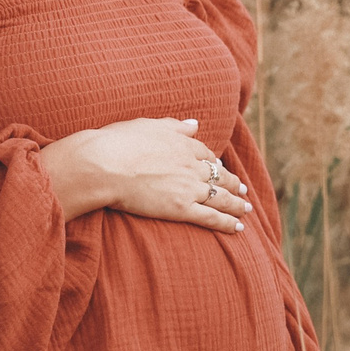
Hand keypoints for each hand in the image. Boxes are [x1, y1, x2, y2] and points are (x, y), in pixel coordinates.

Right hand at [40, 117, 250, 231]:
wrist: (104, 165)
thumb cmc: (117, 143)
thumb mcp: (147, 125)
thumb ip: (174, 126)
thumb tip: (194, 124)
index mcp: (181, 144)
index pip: (204, 153)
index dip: (213, 162)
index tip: (219, 167)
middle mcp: (190, 165)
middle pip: (218, 175)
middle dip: (232, 182)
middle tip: (242, 189)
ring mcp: (188, 188)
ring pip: (220, 196)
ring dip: (236, 203)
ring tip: (245, 208)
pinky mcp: (181, 209)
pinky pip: (211, 217)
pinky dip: (227, 222)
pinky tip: (238, 227)